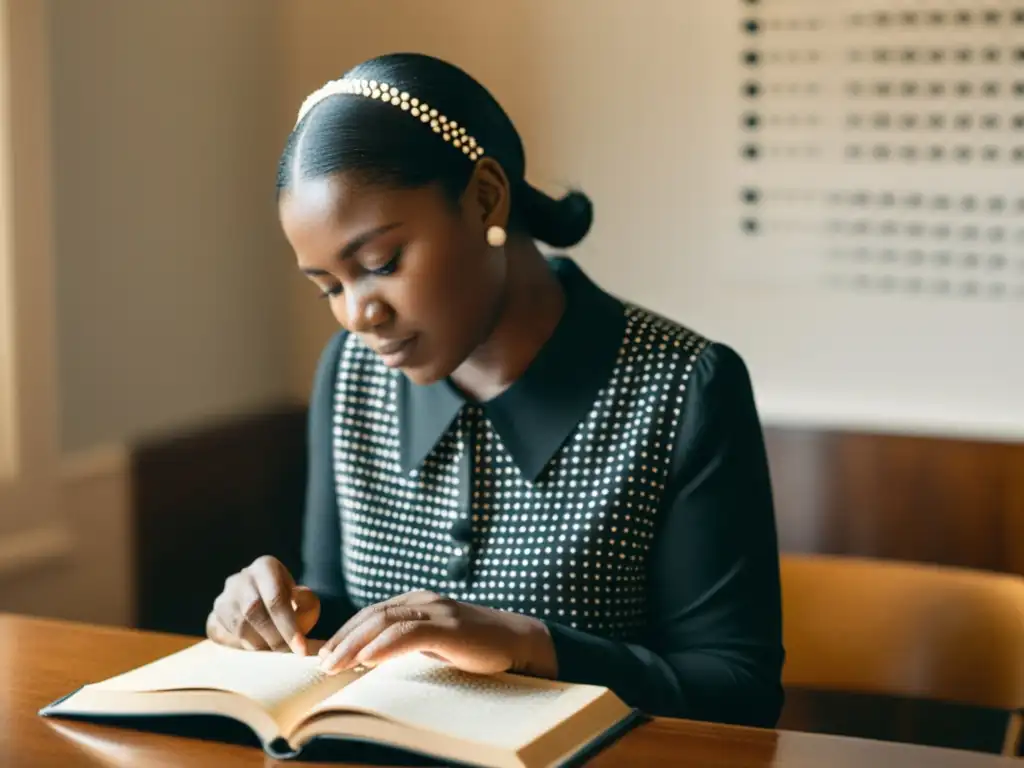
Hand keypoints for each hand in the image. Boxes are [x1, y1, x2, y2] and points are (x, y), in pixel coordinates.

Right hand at [206, 555, 319, 654]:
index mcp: (265, 567)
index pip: (275, 598)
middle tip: (287, 653)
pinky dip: (245, 646)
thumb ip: (308, 602)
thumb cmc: (291, 604)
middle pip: (253, 611)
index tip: (300, 649)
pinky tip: (259, 649)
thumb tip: (298, 599)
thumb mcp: (305, 600)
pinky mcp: (216, 615)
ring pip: (238, 625)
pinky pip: (226, 635)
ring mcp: (225, 596)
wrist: (266, 606)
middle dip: (273, 637)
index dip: (288, 626)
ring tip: (275, 652)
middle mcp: (241, 577)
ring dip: (259, 644)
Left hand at [317, 590, 556, 677]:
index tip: (325, 655)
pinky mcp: (449, 627)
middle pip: (373, 616)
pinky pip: (409, 633)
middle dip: (342, 639)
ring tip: (334, 665)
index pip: (372, 614)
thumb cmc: (477, 648)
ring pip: (385, 621)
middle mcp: (425, 600)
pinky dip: (384, 646)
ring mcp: (438, 611)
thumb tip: (373, 662)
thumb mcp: (437, 645)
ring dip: (355, 644)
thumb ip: (410, 644)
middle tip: (320, 664)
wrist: (520, 642)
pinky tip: (367, 660)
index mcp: (419, 602)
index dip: (346, 633)